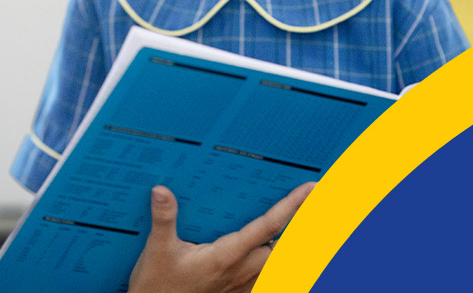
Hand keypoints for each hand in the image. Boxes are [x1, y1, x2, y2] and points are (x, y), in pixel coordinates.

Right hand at [127, 182, 314, 292]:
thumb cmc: (158, 284)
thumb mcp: (156, 249)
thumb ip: (164, 219)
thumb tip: (162, 191)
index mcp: (225, 255)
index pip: (267, 227)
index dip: (291, 206)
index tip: (310, 189)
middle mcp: (240, 270)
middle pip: (285, 248)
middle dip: (303, 228)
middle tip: (315, 205)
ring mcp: (241, 284)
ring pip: (280, 265)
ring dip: (293, 247)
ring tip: (306, 227)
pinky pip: (268, 279)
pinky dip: (279, 266)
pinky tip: (278, 257)